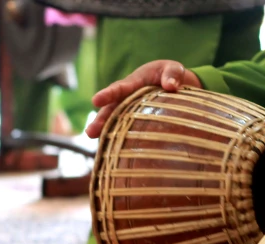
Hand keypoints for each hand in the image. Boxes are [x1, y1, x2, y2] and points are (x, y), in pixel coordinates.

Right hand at [85, 60, 201, 138]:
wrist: (174, 86)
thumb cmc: (171, 75)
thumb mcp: (174, 69)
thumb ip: (173, 74)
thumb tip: (170, 86)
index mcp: (134, 83)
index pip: (120, 89)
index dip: (108, 95)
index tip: (95, 101)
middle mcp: (126, 98)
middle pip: (111, 110)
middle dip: (100, 120)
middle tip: (90, 132)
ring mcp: (129, 112)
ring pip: (114, 123)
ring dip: (105, 133)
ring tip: (94, 142)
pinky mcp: (134, 124)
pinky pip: (125, 132)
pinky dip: (119, 142)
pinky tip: (112, 154)